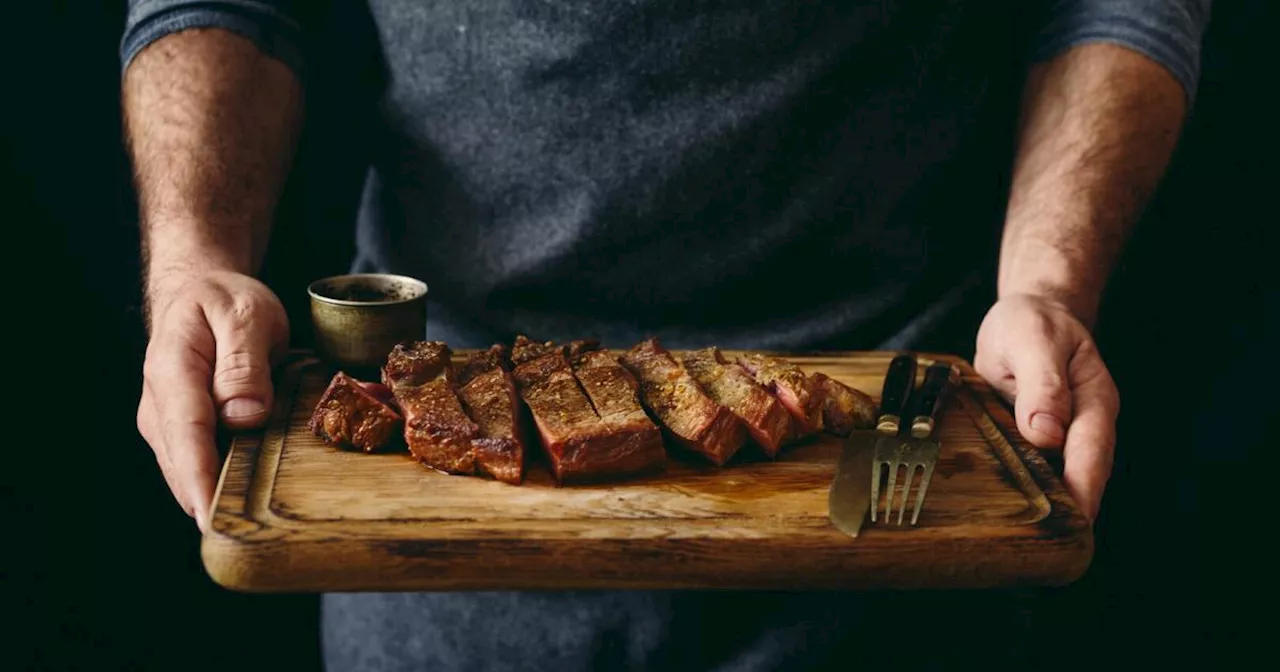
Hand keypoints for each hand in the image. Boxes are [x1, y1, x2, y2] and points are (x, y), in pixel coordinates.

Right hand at [137, 270, 288, 530]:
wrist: (199, 292)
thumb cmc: (224, 300)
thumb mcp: (246, 315)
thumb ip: (244, 363)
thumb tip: (244, 415)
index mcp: (174, 369)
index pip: (186, 433)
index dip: (200, 479)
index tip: (212, 517)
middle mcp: (160, 403)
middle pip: (183, 463)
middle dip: (210, 503)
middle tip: (249, 538)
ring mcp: (166, 421)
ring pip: (187, 471)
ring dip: (216, 497)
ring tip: (253, 529)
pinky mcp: (180, 432)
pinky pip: (198, 463)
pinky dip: (217, 484)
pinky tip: (245, 502)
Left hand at [974, 294, 1118, 521]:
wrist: (1028, 314)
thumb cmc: (1032, 323)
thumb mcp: (1033, 340)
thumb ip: (1043, 383)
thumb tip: (1047, 433)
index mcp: (1093, 400)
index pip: (1092, 453)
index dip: (1084, 490)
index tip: (1075, 522)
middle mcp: (1083, 423)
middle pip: (1081, 475)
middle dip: (1069, 512)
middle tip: (1047, 548)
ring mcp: (1060, 435)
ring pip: (1056, 477)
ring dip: (1045, 505)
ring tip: (1026, 541)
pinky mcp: (1035, 440)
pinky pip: (1033, 469)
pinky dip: (1023, 489)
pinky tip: (1005, 512)